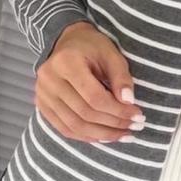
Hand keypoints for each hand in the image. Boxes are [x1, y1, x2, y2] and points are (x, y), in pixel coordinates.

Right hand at [35, 21, 144, 143]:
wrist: (66, 43)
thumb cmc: (92, 48)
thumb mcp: (111, 55)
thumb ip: (121, 77)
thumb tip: (129, 102)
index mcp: (66, 62)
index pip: (95, 97)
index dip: (118, 111)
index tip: (138, 115)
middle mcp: (49, 80)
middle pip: (85, 113)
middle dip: (114, 124)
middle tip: (135, 127)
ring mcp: (42, 94)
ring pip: (75, 125)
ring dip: (102, 134)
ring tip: (124, 135)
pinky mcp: (42, 105)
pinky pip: (65, 128)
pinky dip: (86, 136)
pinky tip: (105, 137)